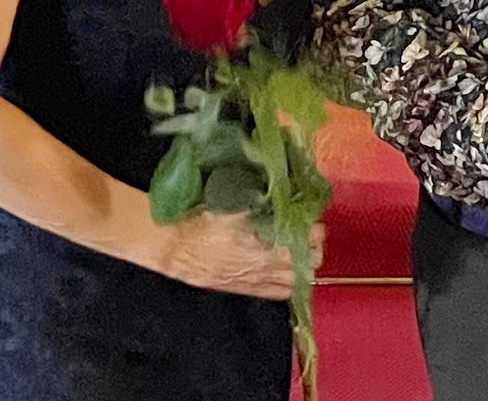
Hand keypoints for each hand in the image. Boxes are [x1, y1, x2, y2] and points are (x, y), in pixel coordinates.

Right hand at [156, 211, 322, 299]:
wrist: (173, 247)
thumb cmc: (202, 221)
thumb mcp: (234, 204)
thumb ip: (262, 202)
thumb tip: (284, 193)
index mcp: (266, 244)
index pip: (306, 240)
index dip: (314, 229)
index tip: (313, 218)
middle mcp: (266, 266)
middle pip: (308, 262)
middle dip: (314, 247)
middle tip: (310, 233)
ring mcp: (257, 281)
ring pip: (296, 280)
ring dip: (304, 266)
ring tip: (302, 252)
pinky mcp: (246, 290)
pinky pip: (279, 293)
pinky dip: (289, 284)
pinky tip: (290, 274)